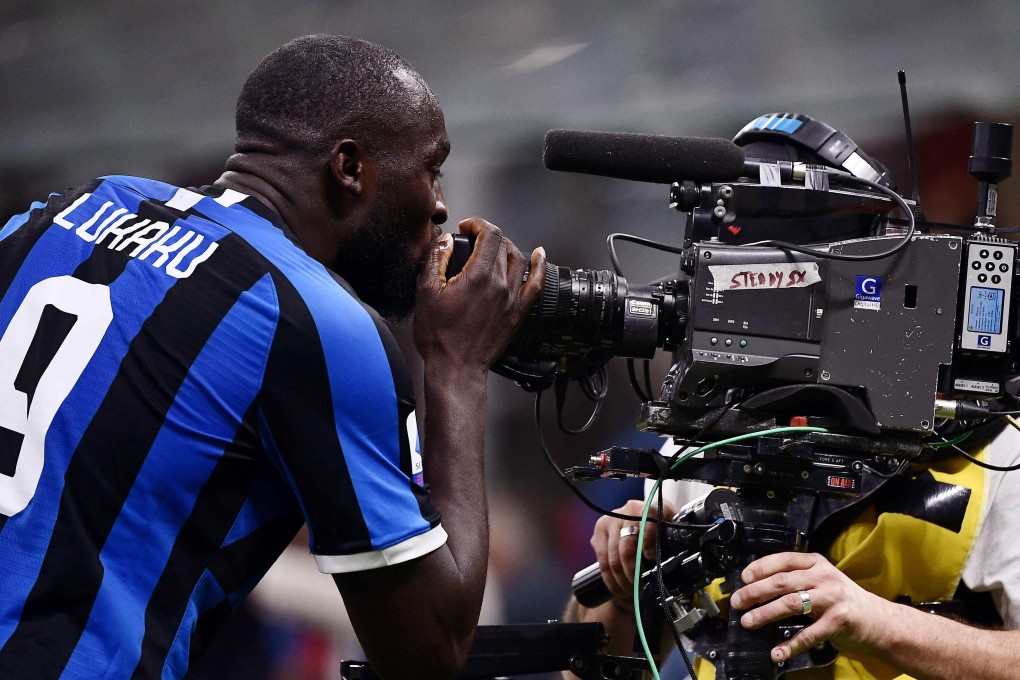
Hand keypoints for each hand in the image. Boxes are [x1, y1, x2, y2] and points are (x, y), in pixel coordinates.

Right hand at [414, 217, 544, 372]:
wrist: (456, 368)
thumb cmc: (439, 337)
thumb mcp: (425, 292)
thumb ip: (435, 260)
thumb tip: (446, 241)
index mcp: (478, 276)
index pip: (490, 234)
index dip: (478, 224)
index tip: (467, 227)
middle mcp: (499, 284)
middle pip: (503, 245)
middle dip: (487, 236)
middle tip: (473, 240)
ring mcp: (512, 299)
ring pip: (519, 259)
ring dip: (507, 247)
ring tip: (494, 248)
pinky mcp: (517, 313)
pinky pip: (535, 285)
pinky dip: (539, 267)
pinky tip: (539, 256)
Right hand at [590, 499, 677, 604]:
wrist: (641, 529)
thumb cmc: (661, 538)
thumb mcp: (671, 539)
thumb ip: (673, 547)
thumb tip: (676, 569)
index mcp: (653, 507)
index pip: (649, 515)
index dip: (649, 537)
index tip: (652, 557)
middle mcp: (630, 508)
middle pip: (627, 543)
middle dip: (634, 571)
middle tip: (641, 586)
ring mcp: (612, 518)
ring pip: (614, 556)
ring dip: (622, 579)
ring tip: (631, 591)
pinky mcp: (600, 529)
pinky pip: (602, 559)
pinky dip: (610, 579)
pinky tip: (618, 588)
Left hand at [729, 552, 895, 664]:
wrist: (879, 620)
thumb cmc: (843, 599)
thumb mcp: (822, 579)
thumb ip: (797, 578)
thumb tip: (758, 586)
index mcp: (816, 563)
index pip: (783, 559)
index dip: (760, 567)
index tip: (743, 578)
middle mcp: (824, 577)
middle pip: (782, 582)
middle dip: (755, 592)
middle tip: (737, 602)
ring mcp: (832, 599)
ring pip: (791, 604)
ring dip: (766, 614)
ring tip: (748, 622)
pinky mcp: (838, 622)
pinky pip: (808, 635)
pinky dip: (790, 645)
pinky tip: (776, 652)